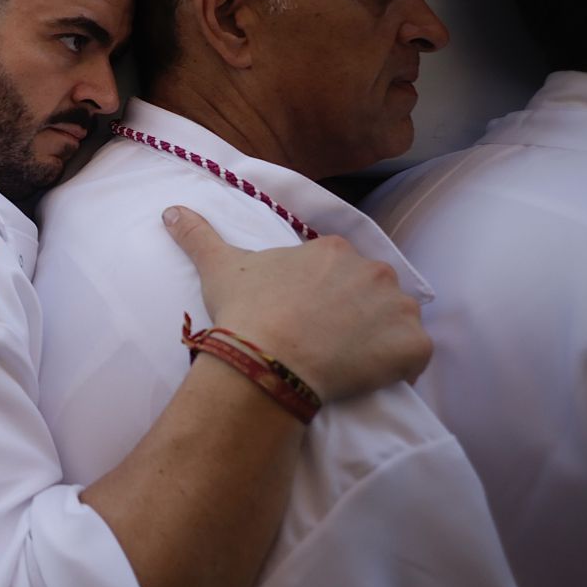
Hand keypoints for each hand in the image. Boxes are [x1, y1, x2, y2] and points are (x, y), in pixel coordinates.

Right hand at [162, 205, 429, 402]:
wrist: (268, 360)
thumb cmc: (247, 311)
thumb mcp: (220, 267)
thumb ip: (199, 235)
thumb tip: (172, 211)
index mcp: (334, 250)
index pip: (339, 269)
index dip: (323, 293)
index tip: (304, 314)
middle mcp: (374, 271)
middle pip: (371, 291)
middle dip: (354, 312)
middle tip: (322, 339)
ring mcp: (398, 309)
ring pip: (396, 320)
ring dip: (379, 336)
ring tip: (344, 359)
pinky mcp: (412, 347)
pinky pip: (414, 356)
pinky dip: (400, 366)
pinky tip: (367, 376)